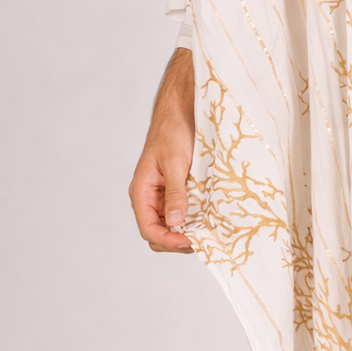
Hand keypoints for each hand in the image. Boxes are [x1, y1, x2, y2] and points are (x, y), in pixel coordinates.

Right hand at [129, 48, 195, 253]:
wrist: (182, 109)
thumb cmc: (173, 131)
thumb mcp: (175, 162)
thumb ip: (174, 192)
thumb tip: (174, 221)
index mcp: (142, 191)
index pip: (148, 229)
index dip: (168, 240)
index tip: (190, 241)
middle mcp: (150, 197)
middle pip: (159, 233)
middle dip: (177, 240)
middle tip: (203, 240)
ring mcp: (164, 195)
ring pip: (172, 225)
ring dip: (187, 231)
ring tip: (208, 232)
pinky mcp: (178, 189)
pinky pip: (184, 211)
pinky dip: (194, 219)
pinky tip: (210, 218)